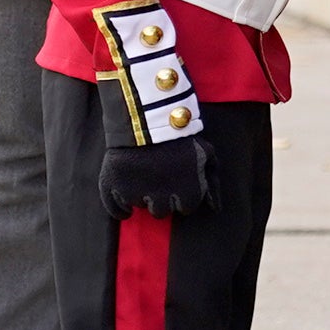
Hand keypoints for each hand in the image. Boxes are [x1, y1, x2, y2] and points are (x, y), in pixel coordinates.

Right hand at [99, 137, 213, 220]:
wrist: (146, 118)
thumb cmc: (180, 137)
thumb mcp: (205, 154)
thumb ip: (212, 182)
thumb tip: (215, 207)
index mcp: (187, 192)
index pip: (186, 208)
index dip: (182, 196)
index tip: (177, 184)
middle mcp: (162, 198)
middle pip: (162, 211)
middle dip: (162, 198)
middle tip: (159, 180)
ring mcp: (136, 194)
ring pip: (141, 206)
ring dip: (143, 197)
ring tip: (143, 178)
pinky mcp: (114, 187)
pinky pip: (116, 210)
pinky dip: (120, 209)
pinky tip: (125, 203)